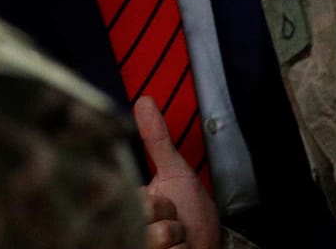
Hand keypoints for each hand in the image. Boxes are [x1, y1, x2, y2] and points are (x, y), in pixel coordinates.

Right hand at [136, 96, 219, 248]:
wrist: (209, 247)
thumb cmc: (192, 213)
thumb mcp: (174, 172)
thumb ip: (157, 139)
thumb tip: (144, 101)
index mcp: (126, 203)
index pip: (128, 196)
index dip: (152, 201)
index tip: (162, 201)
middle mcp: (126, 227)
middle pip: (143, 216)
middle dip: (167, 216)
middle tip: (172, 218)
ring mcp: (138, 245)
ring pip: (156, 237)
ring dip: (176, 237)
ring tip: (177, 236)